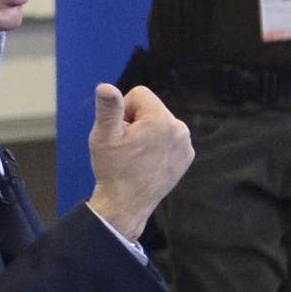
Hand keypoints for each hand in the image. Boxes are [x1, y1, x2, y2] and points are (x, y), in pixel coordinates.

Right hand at [84, 82, 194, 240]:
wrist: (126, 205)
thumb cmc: (112, 169)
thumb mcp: (104, 136)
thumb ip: (108, 108)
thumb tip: (105, 86)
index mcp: (162, 120)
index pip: (139, 94)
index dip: (123, 110)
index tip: (120, 131)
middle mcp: (180, 129)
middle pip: (151, 109)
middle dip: (136, 121)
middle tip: (127, 146)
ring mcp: (186, 145)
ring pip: (159, 124)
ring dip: (146, 133)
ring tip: (136, 155)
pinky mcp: (186, 157)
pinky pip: (168, 139)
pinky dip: (157, 146)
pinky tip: (147, 162)